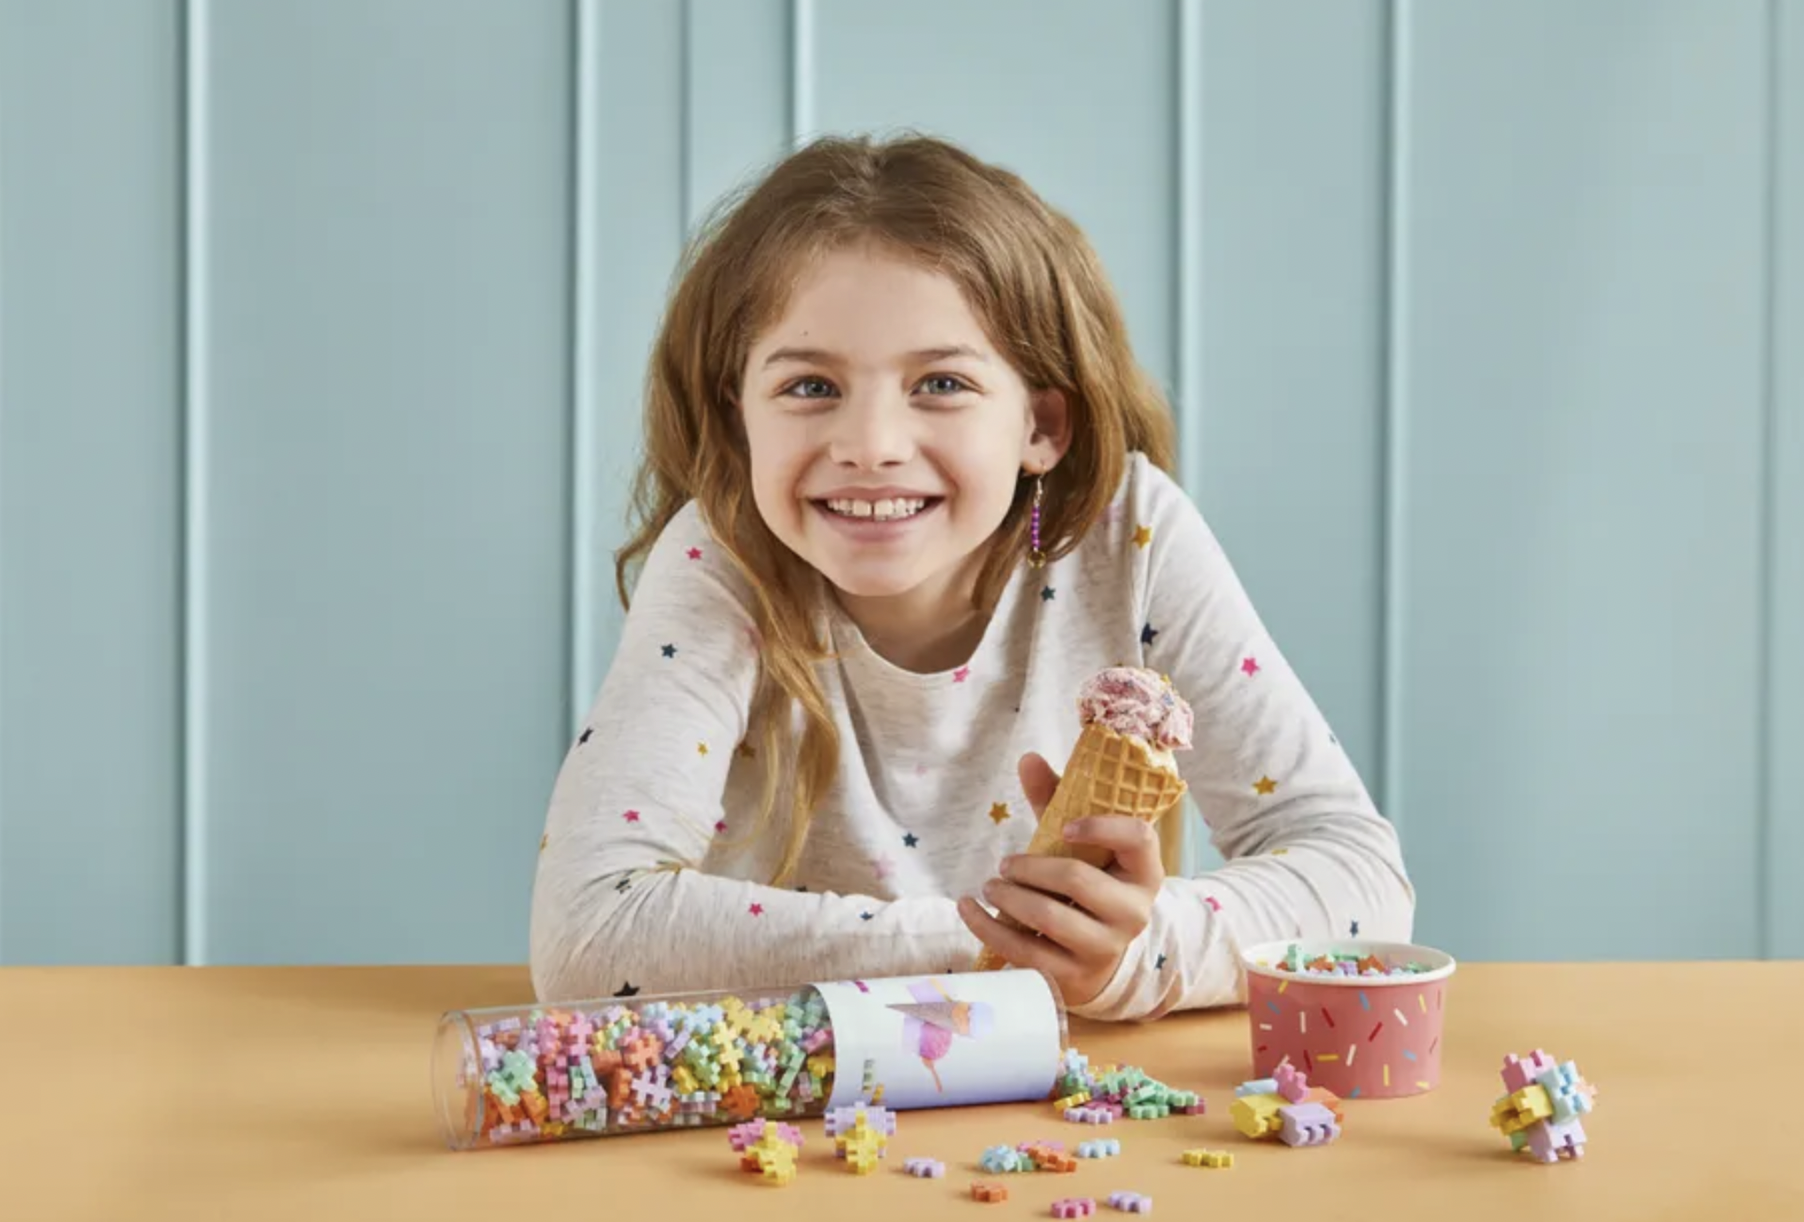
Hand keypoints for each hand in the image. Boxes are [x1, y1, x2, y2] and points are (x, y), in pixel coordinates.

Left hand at [957, 752, 1164, 1007]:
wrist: (1096, 957)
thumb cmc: (1087, 885)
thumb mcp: (1079, 846)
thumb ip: (1057, 801)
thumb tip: (1027, 758)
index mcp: (1144, 872)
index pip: (1138, 839)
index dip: (1101, 826)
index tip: (1064, 825)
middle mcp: (1134, 912)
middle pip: (1078, 878)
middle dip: (1030, 866)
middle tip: (1005, 863)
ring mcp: (1106, 949)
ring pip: (1049, 916)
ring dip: (1008, 897)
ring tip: (990, 886)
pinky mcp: (1074, 978)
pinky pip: (1024, 951)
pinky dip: (987, 928)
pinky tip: (968, 909)